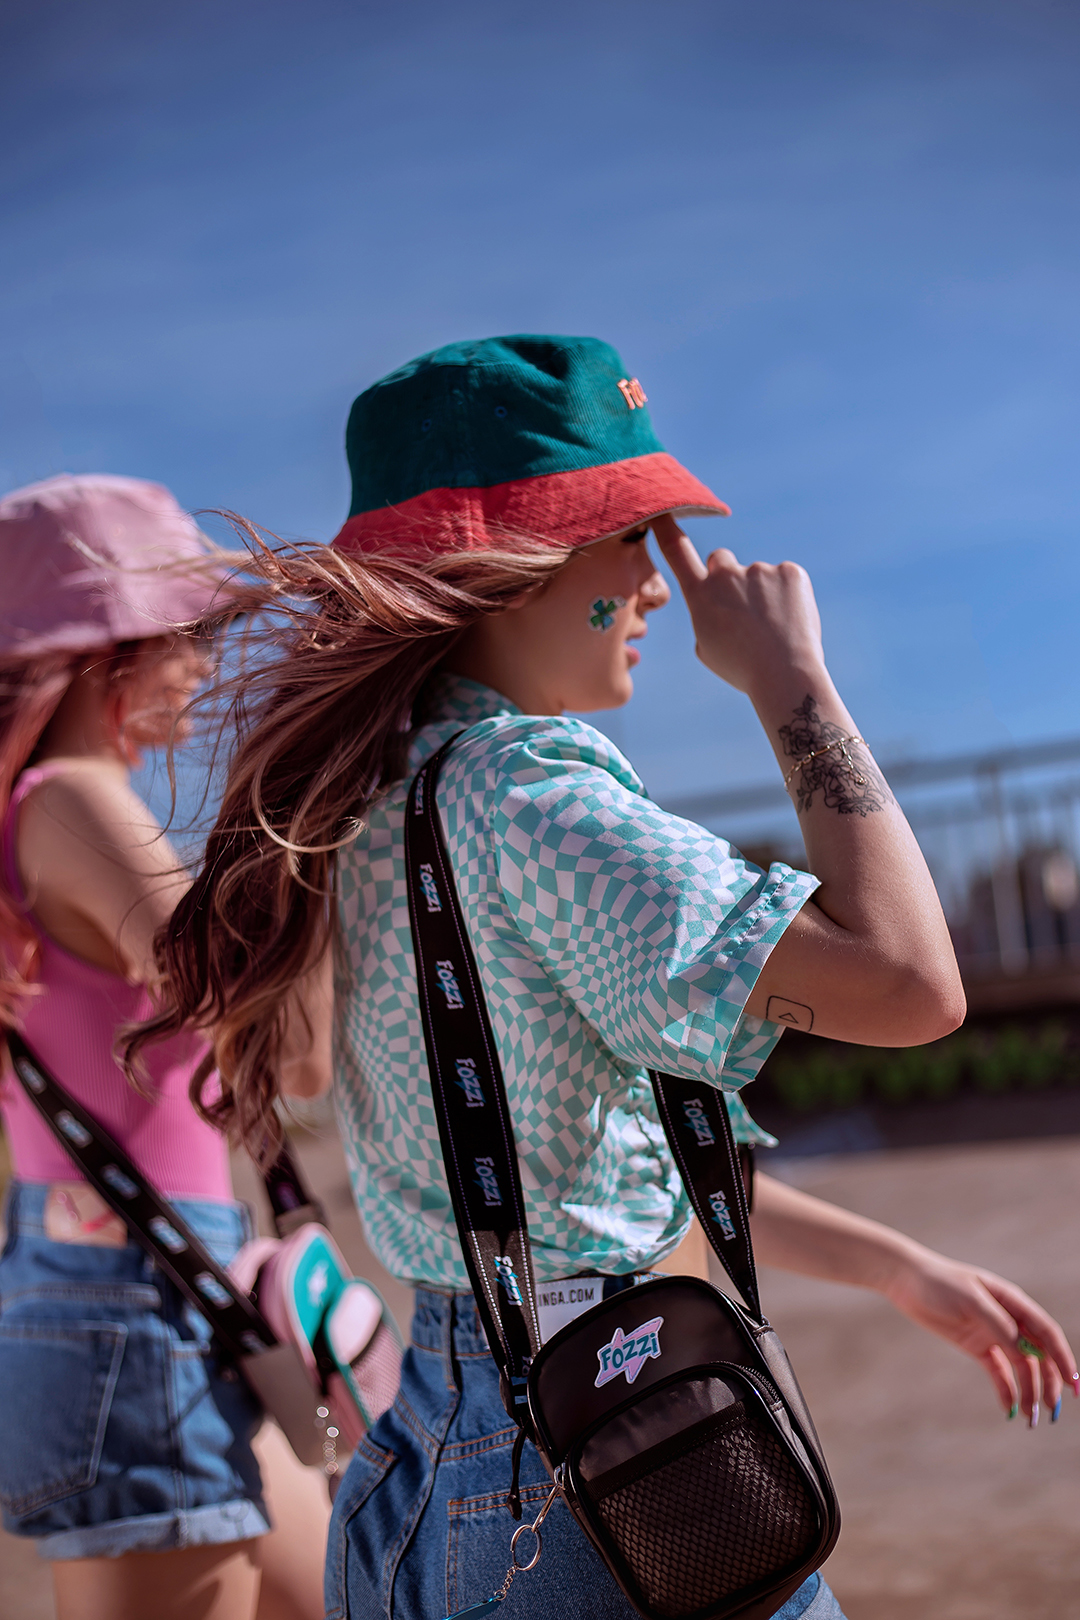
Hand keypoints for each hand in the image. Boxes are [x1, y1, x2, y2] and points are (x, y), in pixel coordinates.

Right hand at [650, 514, 825, 701]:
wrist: (784, 674)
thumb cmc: (742, 669)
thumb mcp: (708, 648)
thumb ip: (707, 617)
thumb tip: (718, 604)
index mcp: (700, 595)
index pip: (677, 552)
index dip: (667, 529)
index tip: (660, 513)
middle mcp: (726, 575)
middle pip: (721, 560)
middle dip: (728, 576)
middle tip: (744, 609)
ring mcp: (759, 570)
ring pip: (758, 577)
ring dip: (764, 595)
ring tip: (774, 628)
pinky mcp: (790, 571)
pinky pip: (785, 579)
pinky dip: (789, 597)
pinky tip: (791, 621)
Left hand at [884, 1249, 1078, 1425]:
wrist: (907, 1281)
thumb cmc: (941, 1283)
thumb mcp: (971, 1301)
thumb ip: (998, 1324)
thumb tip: (1024, 1350)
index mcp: (1014, 1302)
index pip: (1047, 1332)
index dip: (1064, 1358)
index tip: (1074, 1384)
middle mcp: (1009, 1319)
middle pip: (1039, 1354)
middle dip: (1049, 1382)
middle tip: (1052, 1410)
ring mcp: (994, 1334)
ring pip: (1021, 1367)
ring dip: (1029, 1391)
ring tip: (1032, 1418)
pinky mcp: (978, 1346)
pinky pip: (998, 1372)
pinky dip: (1006, 1390)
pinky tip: (1010, 1410)